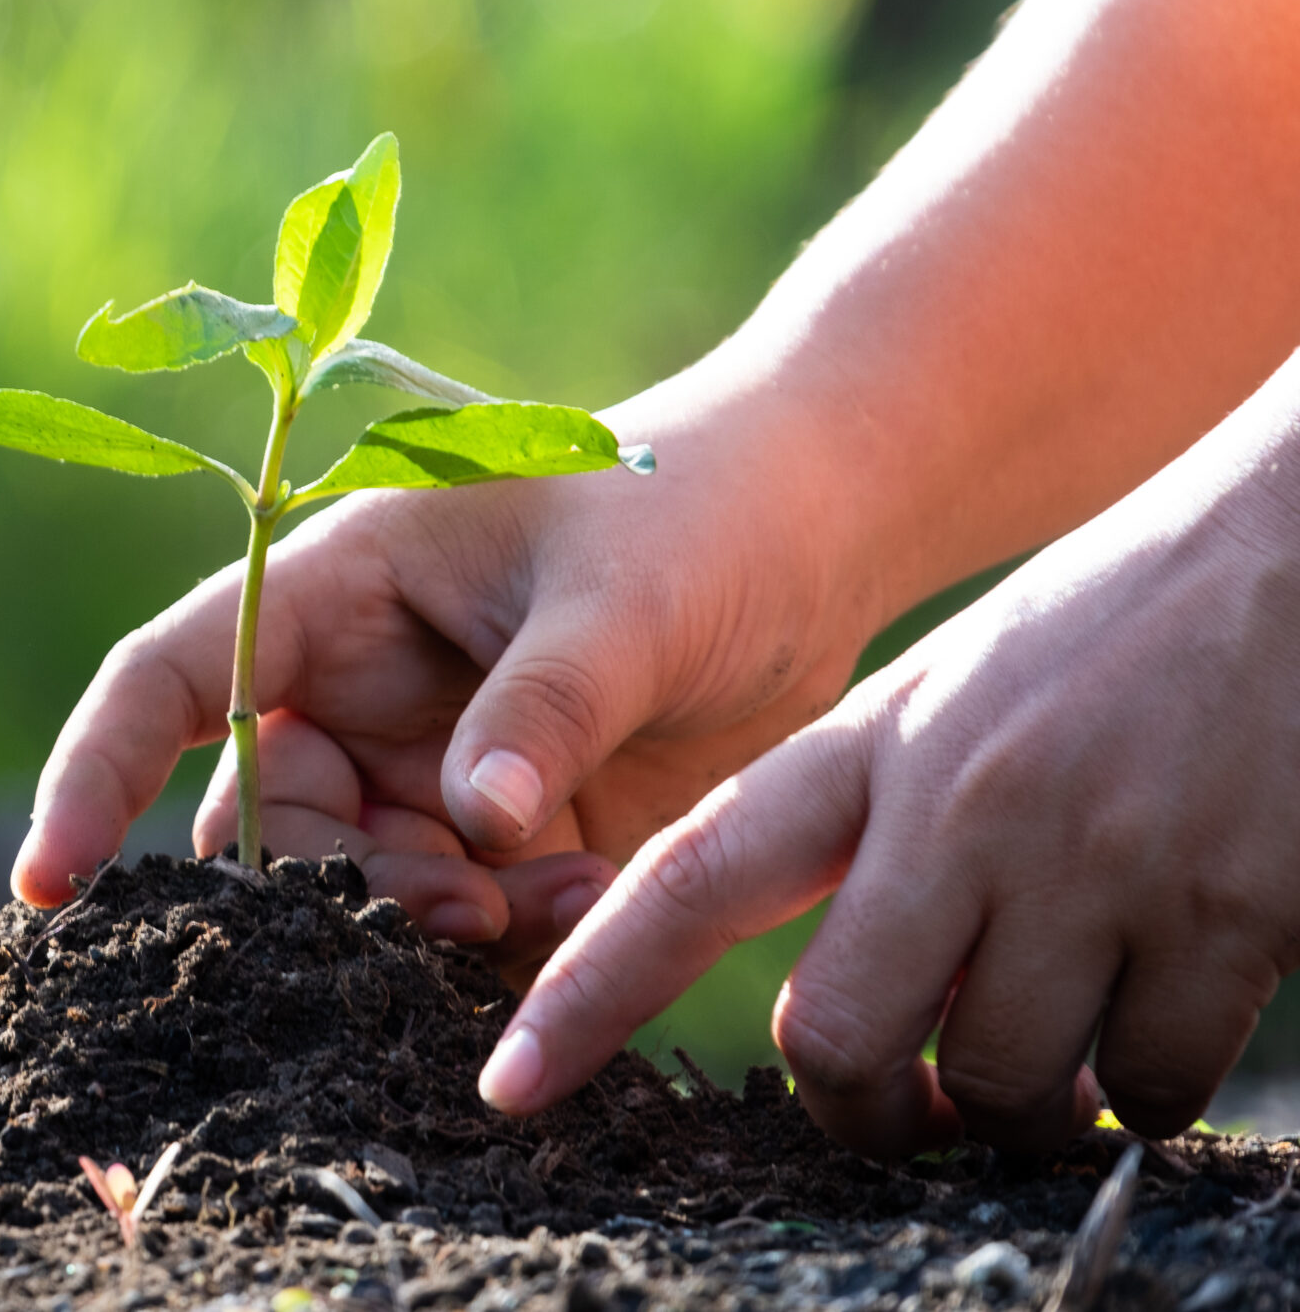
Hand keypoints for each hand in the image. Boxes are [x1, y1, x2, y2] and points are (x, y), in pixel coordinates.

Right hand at [10, 386, 884, 970]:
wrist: (819, 534)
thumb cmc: (703, 511)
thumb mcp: (625, 595)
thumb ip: (543, 705)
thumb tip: (471, 825)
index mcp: (339, 582)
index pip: (173, 675)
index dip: (94, 771)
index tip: (48, 885)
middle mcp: (357, 682)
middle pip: (266, 819)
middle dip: (335, 890)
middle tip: (461, 909)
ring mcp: (425, 762)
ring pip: (361, 889)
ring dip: (438, 922)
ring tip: (567, 898)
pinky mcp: (502, 830)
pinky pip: (461, 916)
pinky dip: (510, 939)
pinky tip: (597, 906)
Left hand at [484, 361, 1299, 1153]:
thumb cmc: (1122, 634)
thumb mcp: (955, 699)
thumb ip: (872, 827)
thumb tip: (837, 1010)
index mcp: (871, 743)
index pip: (689, 876)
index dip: (590, 992)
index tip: (511, 1081)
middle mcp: (958, 804)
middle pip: (835, 1035)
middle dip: (862, 1106)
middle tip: (908, 1105)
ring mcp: (1090, 859)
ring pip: (999, 1083)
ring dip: (1023, 1106)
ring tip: (1065, 1047)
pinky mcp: (1227, 910)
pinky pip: (1150, 1084)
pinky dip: (1147, 1092)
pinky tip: (1159, 1025)